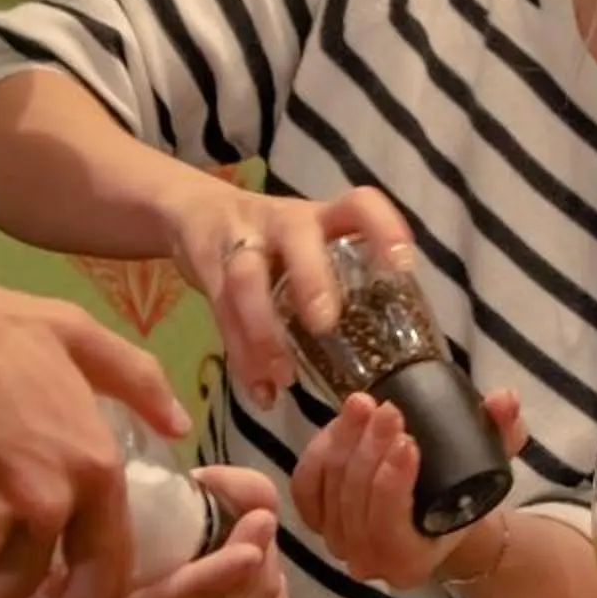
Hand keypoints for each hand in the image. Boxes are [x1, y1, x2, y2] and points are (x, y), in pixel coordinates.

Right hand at [163, 178, 416, 409]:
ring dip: (264, 329)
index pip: (358, 205)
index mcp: (321, 217)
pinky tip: (262, 392)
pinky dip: (241, 357)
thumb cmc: (273, 241)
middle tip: (324, 325)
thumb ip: (340, 280)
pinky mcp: (207, 266)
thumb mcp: (309, 244)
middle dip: (310, 279)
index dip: (382, 228)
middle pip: (296, 238)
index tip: (401, 265)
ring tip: (284, 377)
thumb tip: (386, 350)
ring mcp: (240, 240)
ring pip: (246, 277)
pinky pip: (221, 312)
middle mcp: (283, 222)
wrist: (195, 211)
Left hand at [292, 388, 524, 588]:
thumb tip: (504, 400)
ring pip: (328, 488)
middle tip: (385, 409)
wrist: (436, 517)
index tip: (406, 439)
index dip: (392, 483)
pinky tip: (339, 423)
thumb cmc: (461, 496)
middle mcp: (368, 560)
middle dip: (368, 450)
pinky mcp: (317, 518)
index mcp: (411, 561)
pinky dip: (319, 451)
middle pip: (354, 500)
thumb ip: (501, 434)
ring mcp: (337, 541)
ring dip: (344, 442)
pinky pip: (306, 485)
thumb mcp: (490, 467)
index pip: (389, 524)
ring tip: (363, 404)